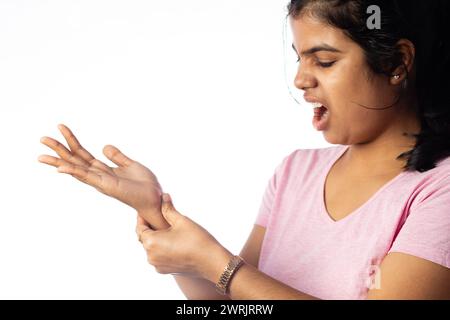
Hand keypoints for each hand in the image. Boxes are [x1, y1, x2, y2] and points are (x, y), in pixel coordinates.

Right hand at [38, 124, 168, 227]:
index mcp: (103, 170)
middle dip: (58, 149)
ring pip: (75, 168)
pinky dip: (73, 172)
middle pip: (74, 160)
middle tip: (42, 138)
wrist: (155, 198)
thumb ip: (117, 156)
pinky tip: (60, 168)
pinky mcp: (106, 186)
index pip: (82, 154)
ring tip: (41, 154)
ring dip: (58, 161)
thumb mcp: (130, 165)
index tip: (61, 127)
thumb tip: (104, 146)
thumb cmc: (144, 185)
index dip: (71, 141)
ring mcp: (100, 182)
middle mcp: (98, 176)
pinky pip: (87, 177)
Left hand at [136, 193, 231, 280]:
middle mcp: (150, 256)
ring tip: (165, 228)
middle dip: (149, 227)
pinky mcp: (164, 270)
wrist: (211, 262)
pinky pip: (158, 256)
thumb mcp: (182, 221)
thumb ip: (168, 208)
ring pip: (151, 248)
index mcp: (151, 243)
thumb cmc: (197, 240)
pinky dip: (161, 248)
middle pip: (144, 238)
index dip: (142, 217)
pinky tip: (171, 241)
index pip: (140, 227)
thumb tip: (163, 196)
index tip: (146, 209)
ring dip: (155, 238)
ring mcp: (157, 265)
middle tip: (156, 215)